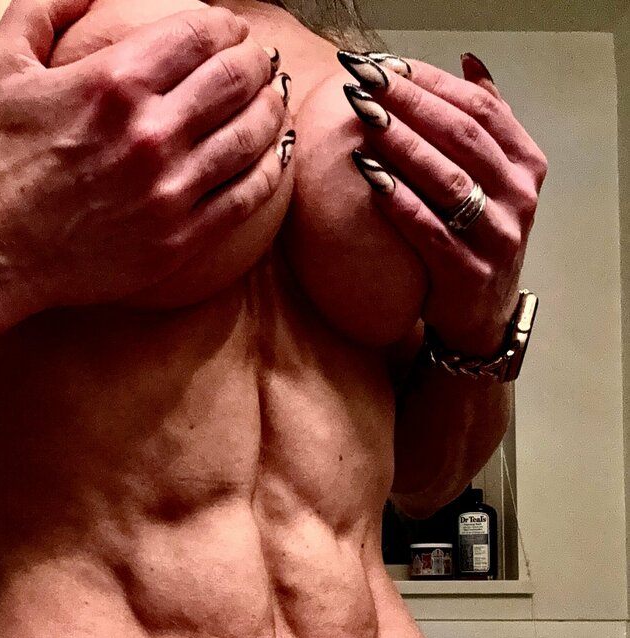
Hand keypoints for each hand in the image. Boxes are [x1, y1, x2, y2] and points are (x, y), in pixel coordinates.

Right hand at [0, 0, 287, 327]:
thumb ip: (43, 6)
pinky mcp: (181, 238)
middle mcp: (150, 133)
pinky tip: (275, 154)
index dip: (228, 24)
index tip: (232, 29)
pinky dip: (271, 169)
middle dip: (259, 61)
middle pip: (237, 78)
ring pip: (252, 135)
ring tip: (274, 101)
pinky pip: (247, 196)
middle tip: (262, 62)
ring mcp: (170, 189)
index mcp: (115, 82)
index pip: (202, 34)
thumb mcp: (3, 65)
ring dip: (272, 109)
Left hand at [339, 51, 546, 355]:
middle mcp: (519, 197)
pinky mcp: (468, 273)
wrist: (480, 317)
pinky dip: (399, 202)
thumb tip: (469, 64)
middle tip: (366, 82)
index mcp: (527, 165)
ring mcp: (497, 237)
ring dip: (403, 145)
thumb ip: (488, 126)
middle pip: (463, 137)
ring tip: (366, 118)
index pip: (482, 108)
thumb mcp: (495, 181)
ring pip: (448, 179)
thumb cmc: (476, 240)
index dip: (435, 82)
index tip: (389, 65)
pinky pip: (429, 230)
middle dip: (411, 104)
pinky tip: (370, 178)